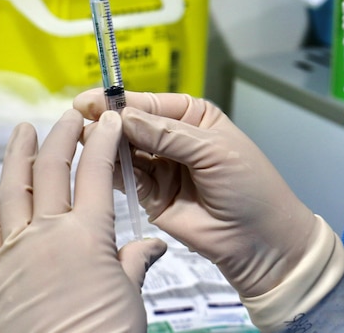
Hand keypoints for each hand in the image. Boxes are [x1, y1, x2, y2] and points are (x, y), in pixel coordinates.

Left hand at [0, 110, 166, 332]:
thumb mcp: (130, 293)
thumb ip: (135, 260)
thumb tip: (151, 246)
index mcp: (88, 234)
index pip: (95, 171)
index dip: (103, 140)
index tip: (108, 121)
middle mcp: (48, 232)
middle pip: (53, 168)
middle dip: (63, 135)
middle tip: (71, 117)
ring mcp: (15, 250)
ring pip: (14, 188)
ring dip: (19, 154)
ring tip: (23, 131)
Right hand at [73, 91, 320, 298]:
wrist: (261, 242)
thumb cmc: (249, 187)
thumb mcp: (213, 151)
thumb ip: (168, 135)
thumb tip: (124, 118)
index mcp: (192, 117)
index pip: (150, 103)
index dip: (120, 101)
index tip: (89, 101)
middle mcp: (172, 138)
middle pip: (132, 125)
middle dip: (109, 123)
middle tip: (82, 121)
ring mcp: (160, 168)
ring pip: (124, 151)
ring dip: (106, 146)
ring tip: (86, 142)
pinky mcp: (150, 197)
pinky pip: (125, 179)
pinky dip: (111, 172)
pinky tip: (98, 165)